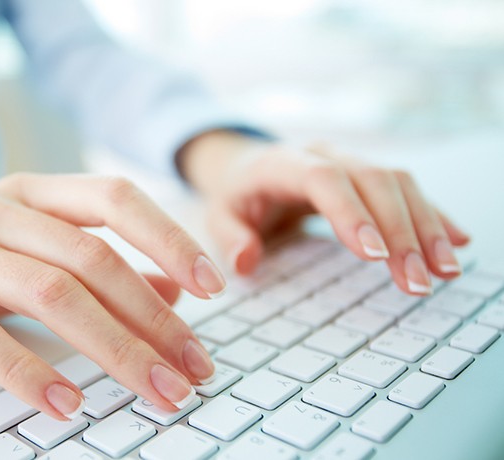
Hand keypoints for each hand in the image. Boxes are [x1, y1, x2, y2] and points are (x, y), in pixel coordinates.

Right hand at [0, 174, 222, 418]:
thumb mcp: (32, 252)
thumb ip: (98, 265)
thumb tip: (173, 295)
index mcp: (31, 192)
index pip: (114, 198)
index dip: (168, 238)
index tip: (213, 287)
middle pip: (91, 260)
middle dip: (153, 319)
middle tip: (193, 370)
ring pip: (49, 294)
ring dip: (112, 349)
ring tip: (154, 390)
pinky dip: (28, 371)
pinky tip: (67, 403)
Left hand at [178, 131, 469, 294]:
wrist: (250, 166)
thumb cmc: (237, 195)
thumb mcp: (219, 214)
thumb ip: (229, 236)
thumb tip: (245, 261)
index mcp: (283, 162)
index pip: (323, 178)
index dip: (351, 213)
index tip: (375, 255)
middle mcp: (325, 154)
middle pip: (373, 181)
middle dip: (401, 231)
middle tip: (417, 281)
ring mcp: (351, 161)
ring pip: (399, 183)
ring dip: (426, 227)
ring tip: (445, 271)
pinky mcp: (369, 175)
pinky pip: (408, 190)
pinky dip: (433, 217)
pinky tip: (457, 242)